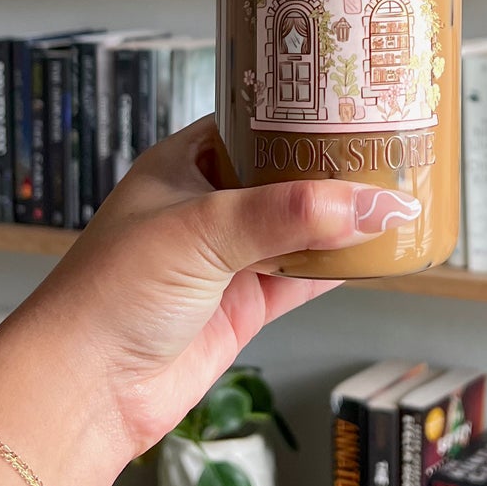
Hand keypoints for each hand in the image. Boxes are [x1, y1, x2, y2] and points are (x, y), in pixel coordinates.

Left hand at [0, 118, 418, 485]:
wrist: (86, 388)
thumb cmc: (113, 291)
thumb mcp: (202, 231)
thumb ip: (286, 215)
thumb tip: (368, 203)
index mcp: (183, 163)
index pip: (252, 122)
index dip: (300, 111)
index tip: (354, 97)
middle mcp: (206, 206)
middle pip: (284, 176)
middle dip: (333, 168)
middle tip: (393, 146)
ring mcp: (225, 259)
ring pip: (300, 229)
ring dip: (344, 221)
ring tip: (401, 196)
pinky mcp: (241, 307)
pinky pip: (302, 279)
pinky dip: (339, 269)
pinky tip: (377, 255)